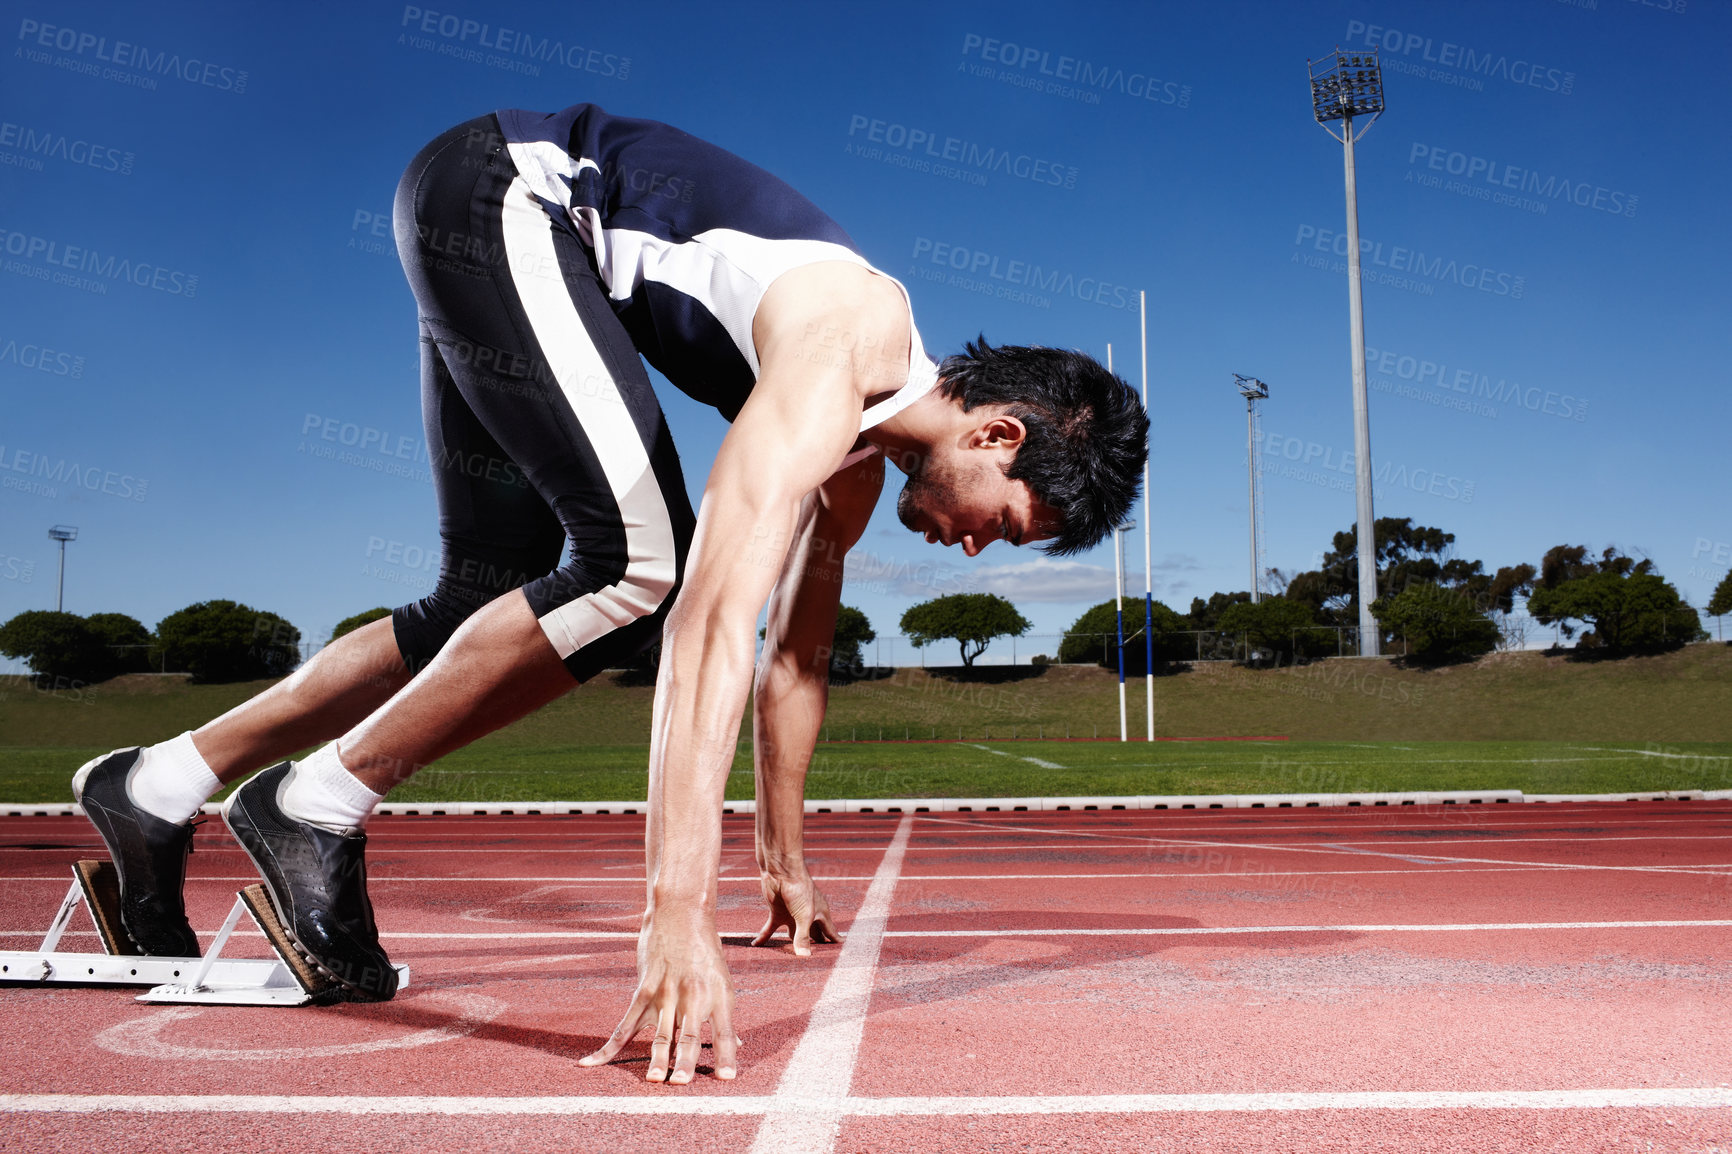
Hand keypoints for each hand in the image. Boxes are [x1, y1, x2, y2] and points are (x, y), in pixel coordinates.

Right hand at [579, 911, 739, 1083]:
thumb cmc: (705, 951)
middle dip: (686, 1061)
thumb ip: (723, 1016)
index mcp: (719, 996)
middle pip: (690, 1035)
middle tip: (682, 1083)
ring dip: (656, 1058)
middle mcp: (694, 996)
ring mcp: (667, 993)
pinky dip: (609, 1047)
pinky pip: (626, 1024)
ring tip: (654, 1080)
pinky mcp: (644, 990)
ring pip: (660, 1033)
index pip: (725, 1032)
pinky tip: (592, 1063)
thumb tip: (737, 1045)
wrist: (681, 914)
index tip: (726, 1078)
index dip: (727, 1056)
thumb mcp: (722, 981)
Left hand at [751, 866, 840, 956]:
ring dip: (789, 947)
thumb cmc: (800, 889)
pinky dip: (764, 937)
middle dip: (812, 949)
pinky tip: (756, 945)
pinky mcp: (777, 913)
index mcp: (820, 915)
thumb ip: (803, 937)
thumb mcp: (804, 916)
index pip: (830, 933)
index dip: (834, 944)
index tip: (839, 957)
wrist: (782, 871)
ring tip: (788, 962)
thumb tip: (804, 957)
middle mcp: (808, 917)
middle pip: (811, 937)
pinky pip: (770, 929)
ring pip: (792, 936)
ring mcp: (792, 915)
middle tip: (814, 966)